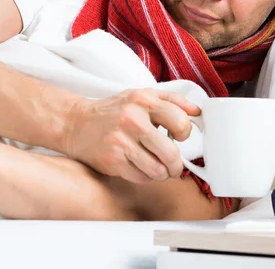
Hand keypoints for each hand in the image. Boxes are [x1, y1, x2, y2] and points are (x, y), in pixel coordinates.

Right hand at [64, 89, 200, 183]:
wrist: (76, 123)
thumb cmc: (115, 110)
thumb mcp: (143, 96)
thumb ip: (173, 101)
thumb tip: (198, 112)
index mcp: (144, 100)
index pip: (180, 121)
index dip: (185, 132)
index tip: (180, 136)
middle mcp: (132, 120)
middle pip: (171, 153)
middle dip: (177, 164)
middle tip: (174, 163)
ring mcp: (121, 142)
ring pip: (158, 170)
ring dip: (163, 173)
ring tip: (159, 166)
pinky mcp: (112, 161)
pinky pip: (142, 178)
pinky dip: (147, 177)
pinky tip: (142, 167)